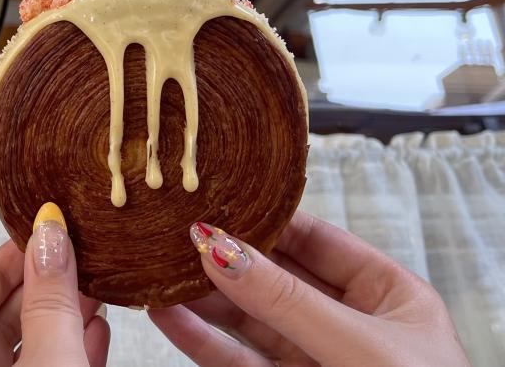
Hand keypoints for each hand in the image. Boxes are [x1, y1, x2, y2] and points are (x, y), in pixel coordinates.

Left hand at [0, 203, 109, 366]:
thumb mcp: (51, 362)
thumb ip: (49, 304)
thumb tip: (50, 236)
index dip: (0, 265)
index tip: (37, 238)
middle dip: (37, 289)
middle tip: (72, 257)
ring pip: (23, 353)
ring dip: (59, 321)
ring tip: (93, 289)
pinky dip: (66, 355)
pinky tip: (97, 331)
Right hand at [149, 211, 469, 365]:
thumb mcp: (361, 347)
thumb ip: (289, 302)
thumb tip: (224, 250)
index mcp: (389, 297)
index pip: (318, 241)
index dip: (267, 219)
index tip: (219, 200)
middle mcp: (349, 326)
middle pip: (275, 278)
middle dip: (227, 257)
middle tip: (178, 234)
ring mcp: (315, 361)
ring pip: (250, 321)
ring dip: (204, 298)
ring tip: (161, 271)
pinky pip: (237, 361)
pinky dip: (201, 339)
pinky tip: (170, 316)